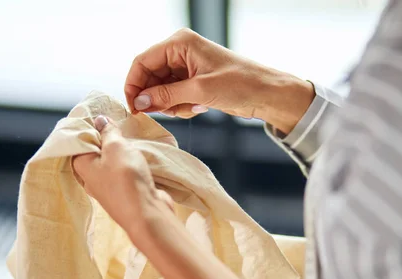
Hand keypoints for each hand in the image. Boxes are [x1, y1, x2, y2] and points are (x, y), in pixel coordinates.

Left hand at [72, 116, 173, 236]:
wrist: (146, 214)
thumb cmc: (126, 179)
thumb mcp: (116, 147)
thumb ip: (108, 131)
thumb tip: (100, 120)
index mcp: (82, 166)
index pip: (78, 141)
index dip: (89, 127)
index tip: (101, 115)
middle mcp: (91, 179)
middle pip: (95, 152)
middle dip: (107, 138)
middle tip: (118, 124)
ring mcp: (108, 188)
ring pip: (111, 163)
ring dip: (121, 151)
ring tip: (131, 138)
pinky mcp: (124, 193)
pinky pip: (124, 173)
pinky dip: (130, 163)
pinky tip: (139, 156)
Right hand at [125, 28, 313, 132]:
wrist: (267, 94)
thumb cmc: (240, 84)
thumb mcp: (199, 91)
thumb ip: (166, 95)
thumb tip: (139, 102)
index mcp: (180, 43)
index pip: (142, 62)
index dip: (134, 85)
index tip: (134, 108)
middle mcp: (180, 51)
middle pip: (150, 76)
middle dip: (156, 97)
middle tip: (167, 112)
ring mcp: (186, 67)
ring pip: (161, 89)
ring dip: (171, 104)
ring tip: (192, 107)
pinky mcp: (193, 81)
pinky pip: (173, 95)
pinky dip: (180, 106)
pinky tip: (199, 107)